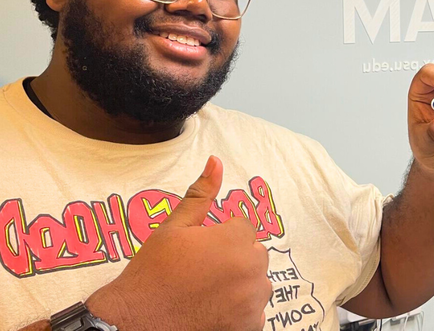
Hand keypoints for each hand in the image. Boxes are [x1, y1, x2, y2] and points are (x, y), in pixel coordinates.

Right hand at [86, 157, 270, 330]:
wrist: (134, 324)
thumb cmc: (151, 275)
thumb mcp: (173, 228)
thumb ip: (200, 194)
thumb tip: (216, 162)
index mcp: (236, 240)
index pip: (244, 228)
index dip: (221, 237)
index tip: (199, 252)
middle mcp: (251, 270)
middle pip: (254, 254)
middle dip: (233, 258)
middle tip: (200, 272)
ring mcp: (253, 302)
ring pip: (257, 283)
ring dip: (239, 285)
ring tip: (205, 292)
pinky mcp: (249, 327)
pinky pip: (255, 311)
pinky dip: (240, 312)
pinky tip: (212, 310)